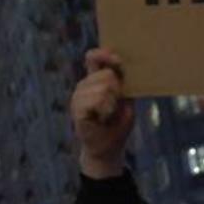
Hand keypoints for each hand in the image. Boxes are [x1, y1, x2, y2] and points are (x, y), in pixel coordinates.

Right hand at [72, 48, 135, 179]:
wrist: (108, 149)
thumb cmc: (118, 124)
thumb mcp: (126, 99)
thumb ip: (124, 81)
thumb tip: (122, 64)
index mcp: (95, 80)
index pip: (93, 57)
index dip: (105, 54)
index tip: (118, 60)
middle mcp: (84, 85)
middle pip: (107, 74)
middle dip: (118, 90)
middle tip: (114, 107)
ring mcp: (78, 96)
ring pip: (104, 87)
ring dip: (112, 103)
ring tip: (107, 114)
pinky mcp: (77, 109)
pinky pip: (96, 100)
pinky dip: (105, 109)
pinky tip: (102, 118)